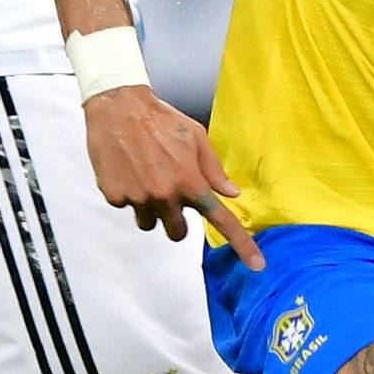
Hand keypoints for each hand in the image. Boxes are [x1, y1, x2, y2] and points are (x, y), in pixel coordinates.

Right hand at [83, 86, 265, 268]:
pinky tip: (126, 170)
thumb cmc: (161, 119)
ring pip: (148, 223)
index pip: (220, 220)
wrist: (118, 107)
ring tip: (144, 177)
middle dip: (175, 220)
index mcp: (190, 182)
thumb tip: (231, 193)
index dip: (242, 245)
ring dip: (149, 208)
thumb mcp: (196, 137)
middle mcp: (166, 195)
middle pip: (177, 233)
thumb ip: (213, 168)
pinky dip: (126, 193)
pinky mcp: (115, 195)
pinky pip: (125, 207)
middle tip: (168, 194)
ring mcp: (139, 198)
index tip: (258, 265)